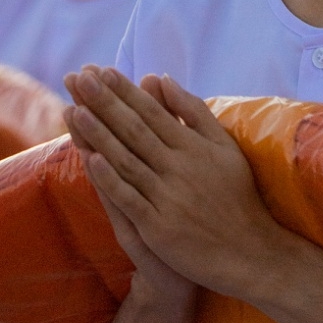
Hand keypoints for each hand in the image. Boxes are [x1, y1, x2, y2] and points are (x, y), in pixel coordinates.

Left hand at [62, 67, 298, 301]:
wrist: (247, 251)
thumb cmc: (236, 195)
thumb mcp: (224, 146)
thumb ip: (195, 111)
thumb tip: (163, 78)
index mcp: (194, 146)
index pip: (152, 112)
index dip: (125, 91)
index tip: (102, 71)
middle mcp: (179, 167)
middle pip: (134, 129)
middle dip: (104, 102)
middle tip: (79, 78)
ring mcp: (167, 197)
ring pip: (127, 160)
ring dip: (99, 135)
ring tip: (75, 110)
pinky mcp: (158, 226)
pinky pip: (129, 198)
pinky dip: (110, 179)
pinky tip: (91, 159)